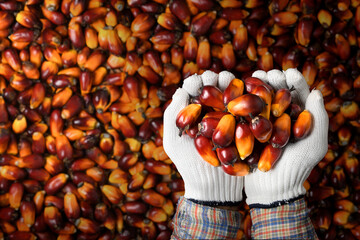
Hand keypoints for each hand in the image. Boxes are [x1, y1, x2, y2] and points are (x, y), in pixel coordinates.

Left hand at [163, 70, 243, 204]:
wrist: (214, 188)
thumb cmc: (189, 165)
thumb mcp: (173, 142)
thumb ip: (172, 114)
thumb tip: (181, 88)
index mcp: (195, 113)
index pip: (197, 90)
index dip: (198, 81)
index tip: (200, 81)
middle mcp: (214, 113)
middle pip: (218, 89)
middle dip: (220, 79)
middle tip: (222, 78)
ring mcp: (232, 120)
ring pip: (236, 96)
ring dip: (237, 85)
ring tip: (236, 83)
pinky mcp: (247, 128)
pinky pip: (250, 110)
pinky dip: (252, 99)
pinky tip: (253, 93)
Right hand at [245, 69, 328, 205]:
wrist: (271, 188)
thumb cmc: (296, 168)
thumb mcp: (315, 145)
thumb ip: (319, 119)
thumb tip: (317, 92)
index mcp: (299, 118)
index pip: (298, 94)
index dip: (295, 81)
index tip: (289, 72)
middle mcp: (280, 118)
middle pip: (277, 92)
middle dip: (273, 80)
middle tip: (268, 73)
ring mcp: (262, 124)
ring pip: (259, 100)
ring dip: (256, 87)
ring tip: (252, 78)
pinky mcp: (246, 131)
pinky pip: (244, 113)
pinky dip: (241, 101)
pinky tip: (238, 92)